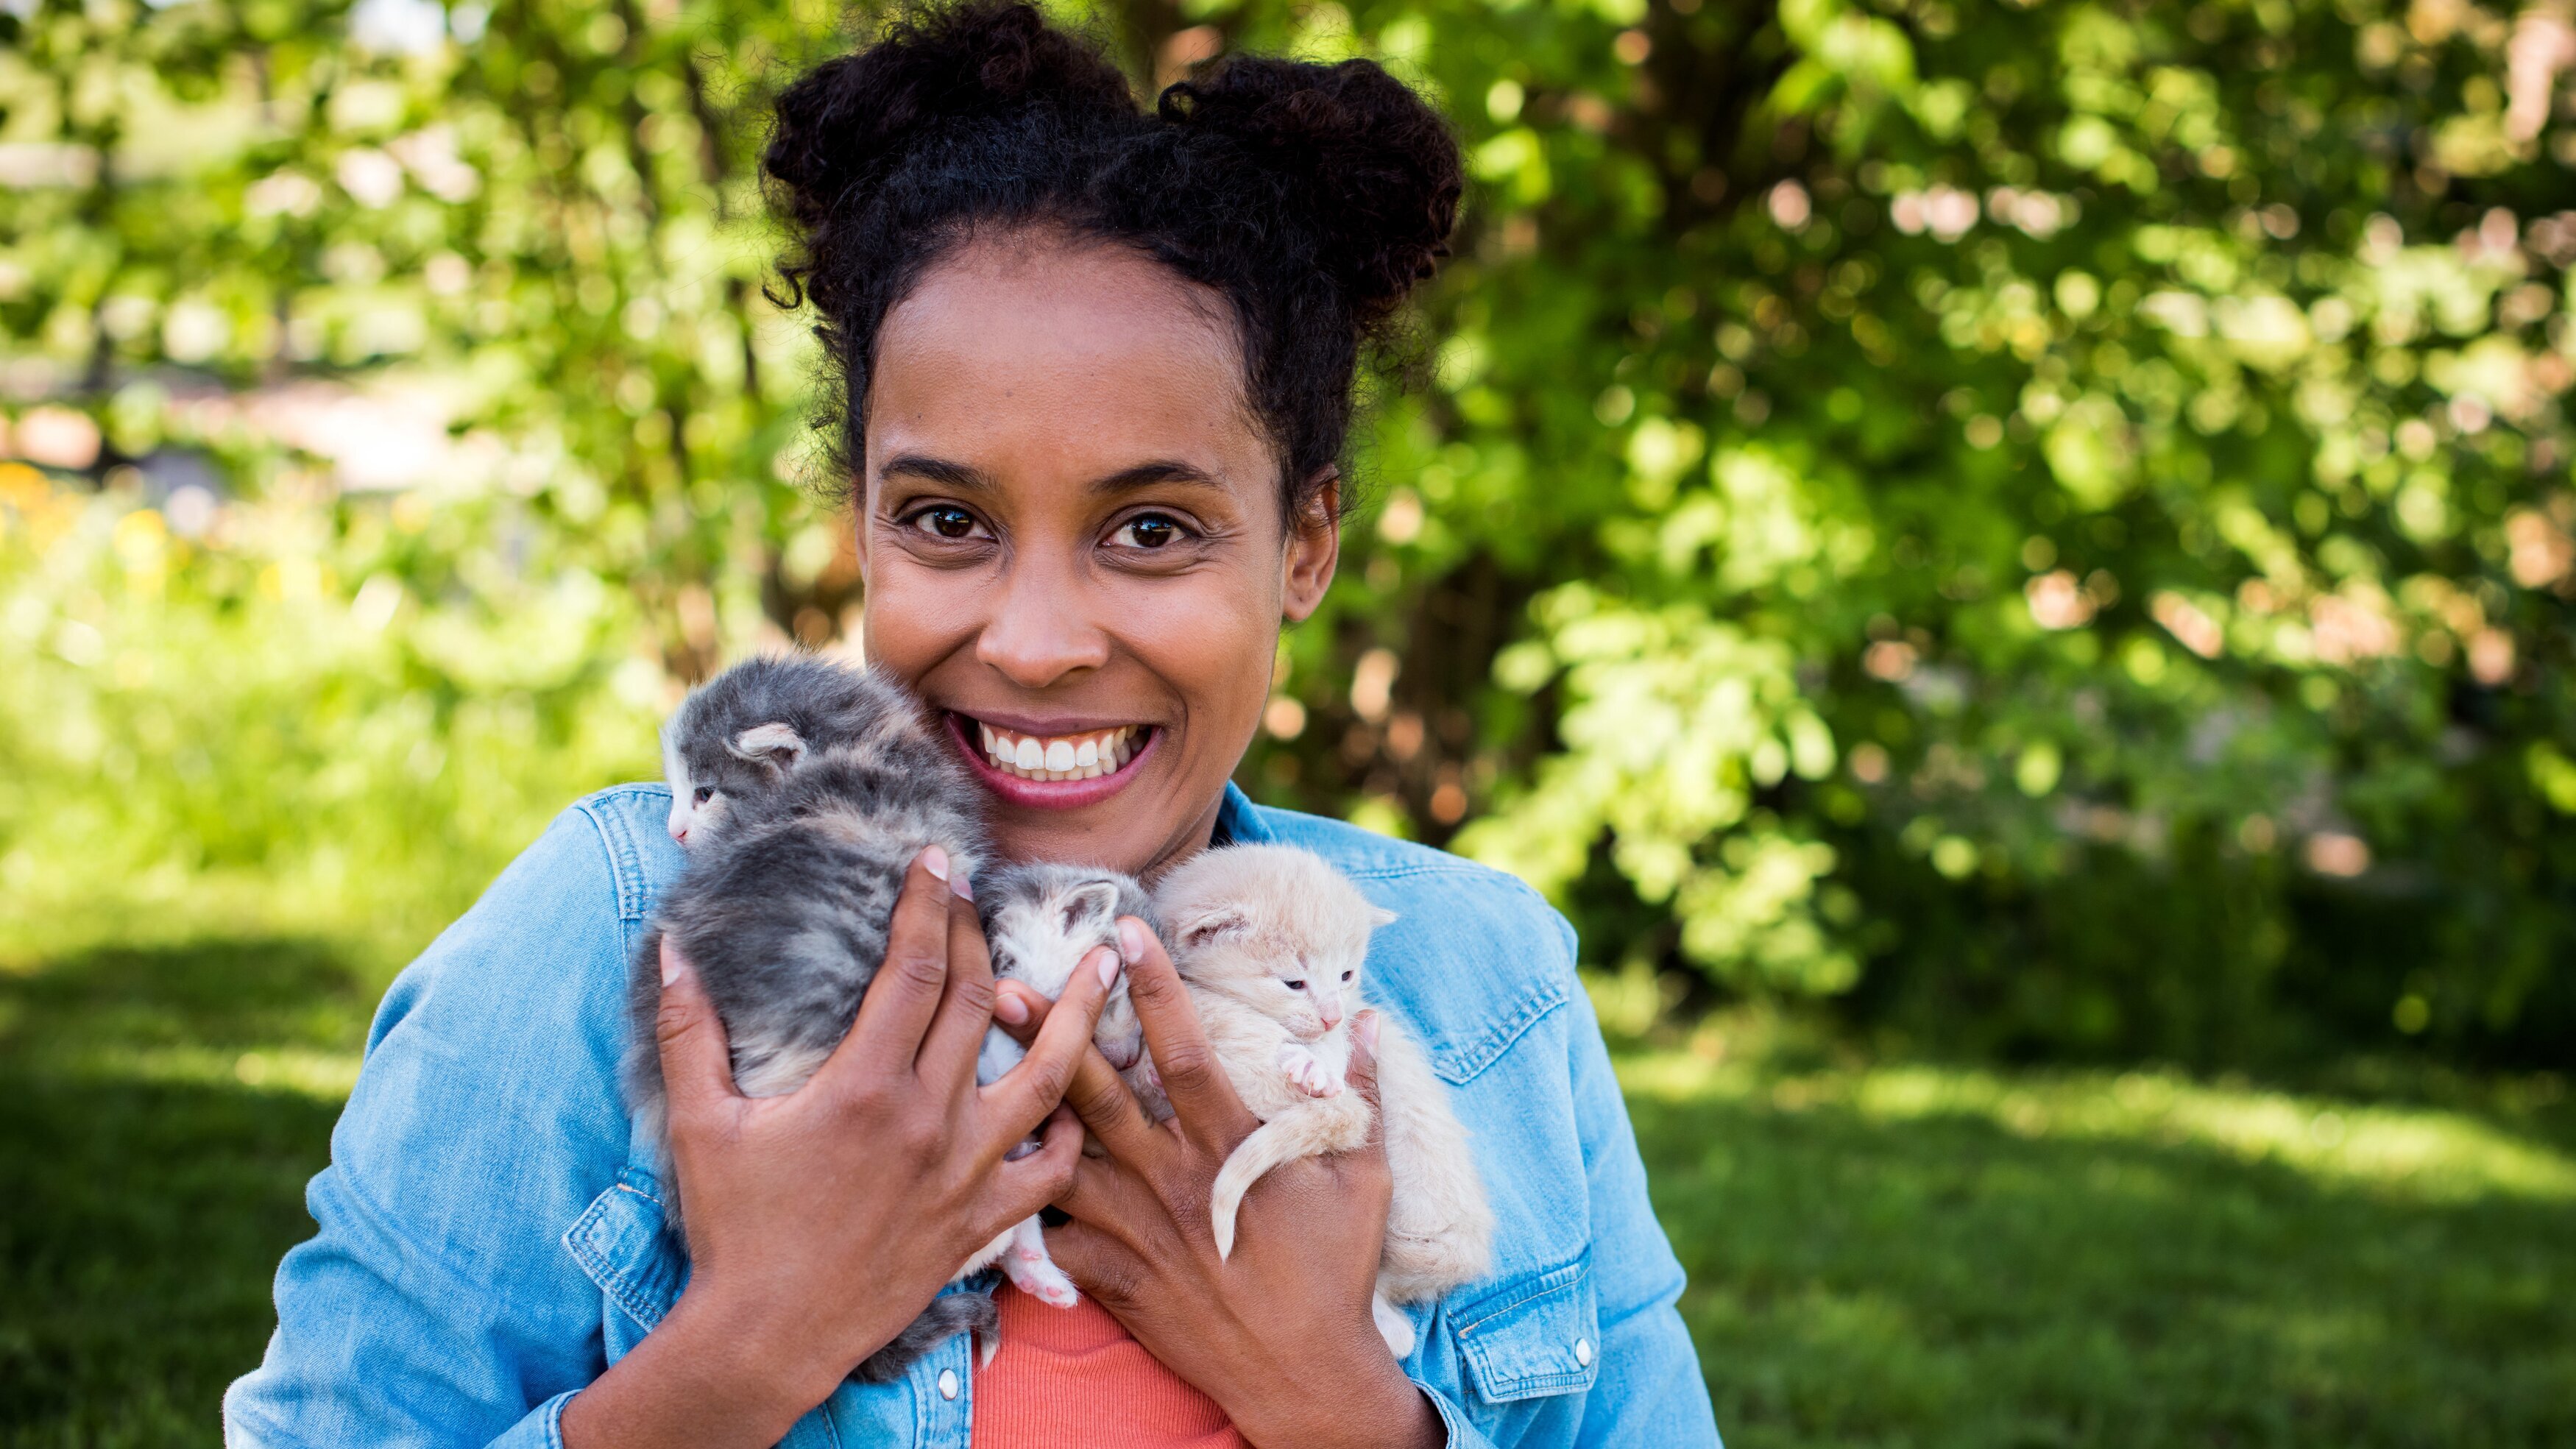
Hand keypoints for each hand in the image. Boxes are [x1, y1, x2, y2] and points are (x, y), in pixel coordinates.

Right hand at [562, 848, 1116, 1448]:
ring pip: (1047, 1078)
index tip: (939, 861)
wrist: (767, 1335)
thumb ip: (688, 1030)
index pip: (912, 970)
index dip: (929, 906)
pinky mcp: (981, 1222)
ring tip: (1106, 966)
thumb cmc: (732, 1229)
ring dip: (1079, 1015)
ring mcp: (963, 1171)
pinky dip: (1071, 1134)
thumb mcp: (699, 1123)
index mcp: (863, 1085)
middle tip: (983, 892)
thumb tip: (668, 949)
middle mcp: (926, 1120)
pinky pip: (1049, 1173)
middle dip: (982, 935)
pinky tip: (1081, 1103)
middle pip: (976, 1002)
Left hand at [997, 919, 1441, 1448]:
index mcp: (1230, 1147)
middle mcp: (1171, 1180)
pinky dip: (1021, 1208)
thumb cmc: (1335, 1273)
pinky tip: (984, 1176)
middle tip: (1002, 983)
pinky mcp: (1112, 1280)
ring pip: (1060, 1157)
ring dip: (1018, 1109)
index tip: (1125, 931)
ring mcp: (1135, 1232)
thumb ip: (1359, 1095)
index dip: (1154, 986)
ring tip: (970, 1069)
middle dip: (1049, 1034)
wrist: (1303, 1377)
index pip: (1183, 1048)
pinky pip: (1052, 1239)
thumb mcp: (1363, 1178)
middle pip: (1095, 1093)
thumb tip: (1370, 1023)